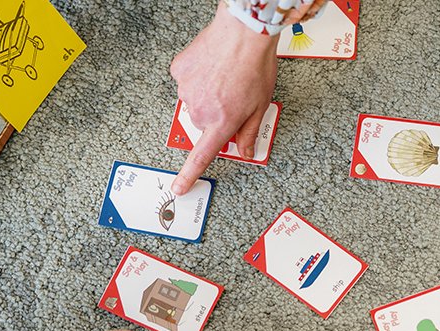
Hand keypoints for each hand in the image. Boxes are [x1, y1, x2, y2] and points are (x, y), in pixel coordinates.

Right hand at [169, 8, 277, 195]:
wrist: (243, 32)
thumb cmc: (256, 66)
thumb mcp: (261, 105)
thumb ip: (250, 131)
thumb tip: (244, 150)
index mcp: (222, 122)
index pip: (202, 156)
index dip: (189, 175)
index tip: (178, 188)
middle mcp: (201, 110)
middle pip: (204, 124)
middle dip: (216, 116)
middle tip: (233, 97)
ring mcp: (187, 90)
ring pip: (194, 102)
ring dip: (207, 95)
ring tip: (224, 77)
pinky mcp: (180, 71)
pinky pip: (186, 81)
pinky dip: (197, 77)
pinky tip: (212, 67)